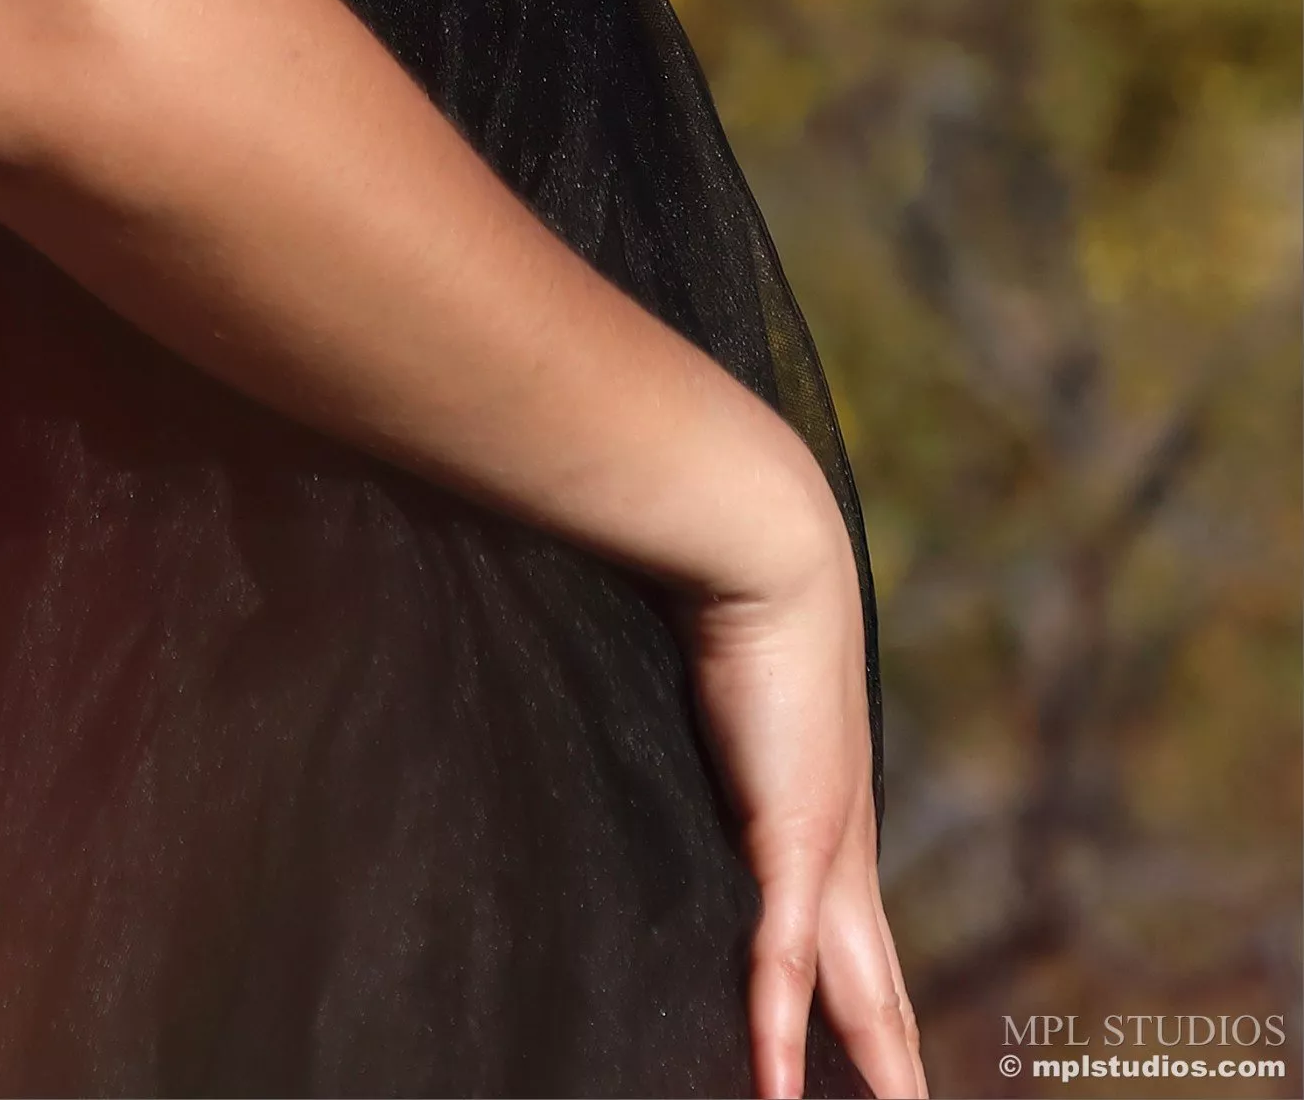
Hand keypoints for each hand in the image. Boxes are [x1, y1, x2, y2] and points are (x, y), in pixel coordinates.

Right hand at [680, 498, 926, 1099]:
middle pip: (882, 1000)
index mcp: (834, 828)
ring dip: (876, 1071)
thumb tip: (694, 721)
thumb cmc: (745, 603)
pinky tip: (775, 1092)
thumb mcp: (735, 699)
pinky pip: (780, 959)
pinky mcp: (791, 835)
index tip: (897, 1077)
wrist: (768, 546)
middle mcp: (845, 853)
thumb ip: (723, 738)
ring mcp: (826, 850)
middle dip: (897, 1070)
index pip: (868, 960)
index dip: (884, 1030)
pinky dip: (777, 1033)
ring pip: (860, 999)